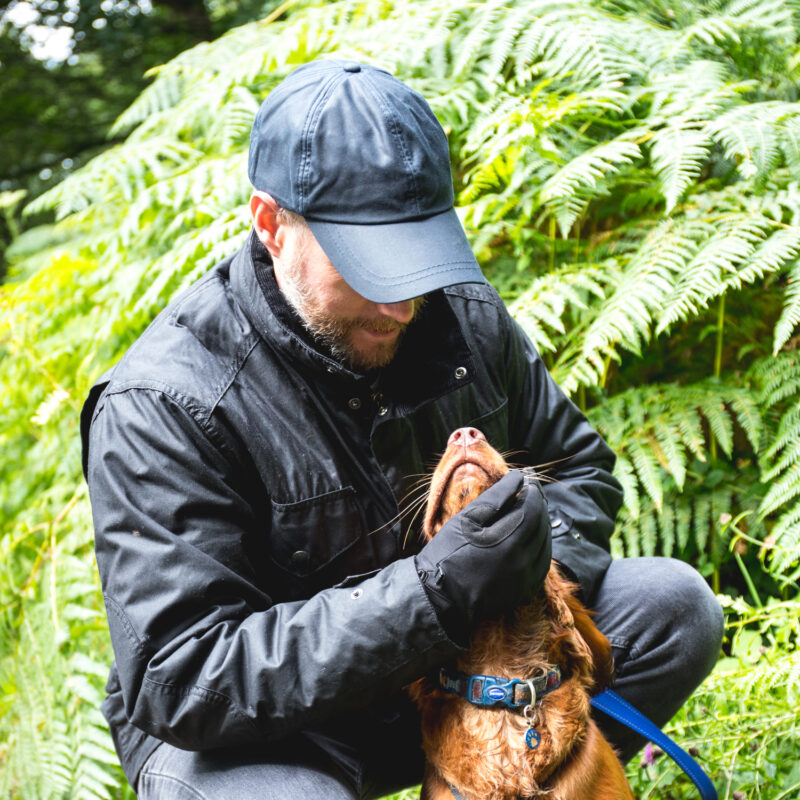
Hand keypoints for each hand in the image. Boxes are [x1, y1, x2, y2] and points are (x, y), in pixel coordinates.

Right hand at [414, 471, 550, 644]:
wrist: (440, 596)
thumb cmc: (448, 553)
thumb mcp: (467, 519)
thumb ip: (496, 497)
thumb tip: (519, 477)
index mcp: (509, 542)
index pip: (534, 508)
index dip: (532, 490)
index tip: (525, 479)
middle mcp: (524, 562)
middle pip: (543, 524)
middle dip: (537, 504)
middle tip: (527, 491)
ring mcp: (527, 579)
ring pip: (546, 543)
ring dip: (540, 524)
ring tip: (526, 511)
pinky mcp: (526, 590)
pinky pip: (542, 562)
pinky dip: (539, 545)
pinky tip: (528, 536)